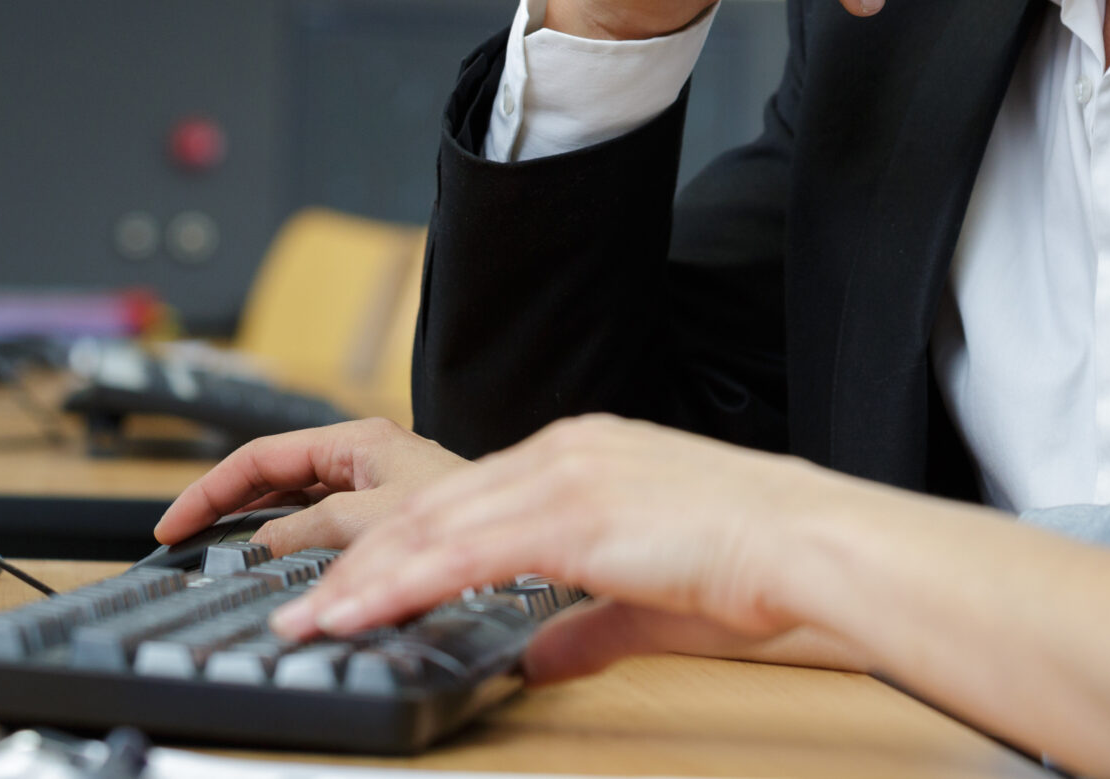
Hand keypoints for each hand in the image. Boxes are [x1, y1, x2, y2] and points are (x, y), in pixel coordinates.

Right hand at [154, 417, 468, 555]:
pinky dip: (296, 552)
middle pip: (275, 481)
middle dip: (228, 510)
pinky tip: (280, 576)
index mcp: (357, 443)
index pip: (261, 456)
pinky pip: (327, 533)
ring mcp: (378, 491)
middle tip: (184, 546)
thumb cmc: (470, 512)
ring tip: (219, 562)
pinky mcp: (394, 524)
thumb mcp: (371, 519)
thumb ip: (307, 529)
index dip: (210, 490)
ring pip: (300, 510)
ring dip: (260, 533)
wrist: (528, 530)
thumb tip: (257, 546)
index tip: (173, 525)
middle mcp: (365, 461)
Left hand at [268, 414, 852, 674]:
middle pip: (431, 507)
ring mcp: (565, 476)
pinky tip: (357, 613)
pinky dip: (398, 585)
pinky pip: (461, 554)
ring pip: (431, 527)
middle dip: (357, 561)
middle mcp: (565, 452)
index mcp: (585, 455)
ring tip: (306, 623)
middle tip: (301, 608)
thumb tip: (539, 657)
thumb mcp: (651, 600)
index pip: (465, 499)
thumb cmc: (756, 566)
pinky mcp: (571, 516)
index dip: (400, 544)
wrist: (809, 542)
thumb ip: (585, 625)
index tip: (352, 583)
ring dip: (359, 579)